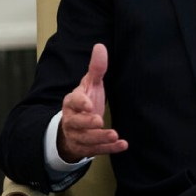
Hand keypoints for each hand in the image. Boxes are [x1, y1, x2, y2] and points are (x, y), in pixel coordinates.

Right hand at [57, 43, 127, 161]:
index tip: (89, 104)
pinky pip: (97, 150)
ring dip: (100, 138)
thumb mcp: (90, 85)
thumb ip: (96, 68)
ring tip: (114, 135)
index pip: (72, 102)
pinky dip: (110, 149)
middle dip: (87, 122)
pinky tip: (123, 145)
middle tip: (99, 120)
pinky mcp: (87, 148)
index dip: (80, 103)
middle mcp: (72, 120)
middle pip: (76, 123)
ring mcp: (78, 135)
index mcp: (72, 102)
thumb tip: (100, 46)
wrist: (74, 128)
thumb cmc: (85, 102)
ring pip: (86, 139)